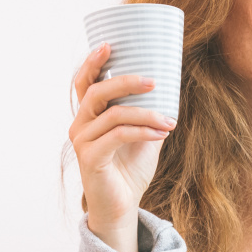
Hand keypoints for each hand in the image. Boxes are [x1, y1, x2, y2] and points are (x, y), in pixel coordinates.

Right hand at [69, 44, 176, 251]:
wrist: (122, 207)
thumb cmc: (130, 171)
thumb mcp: (144, 136)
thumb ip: (150, 114)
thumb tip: (171, 92)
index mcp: (89, 117)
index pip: (84, 83)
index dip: (92, 62)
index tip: (109, 45)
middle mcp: (80, 125)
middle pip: (97, 92)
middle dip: (126, 82)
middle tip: (153, 81)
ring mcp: (82, 142)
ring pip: (112, 114)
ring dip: (145, 113)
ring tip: (169, 120)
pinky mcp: (90, 158)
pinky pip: (118, 135)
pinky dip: (143, 131)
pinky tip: (162, 133)